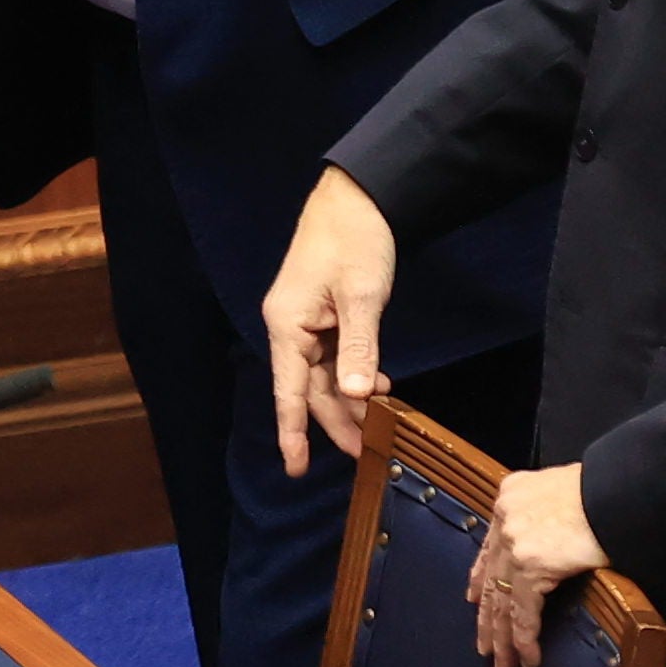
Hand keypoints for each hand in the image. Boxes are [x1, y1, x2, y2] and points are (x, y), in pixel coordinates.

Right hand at [263, 166, 400, 477]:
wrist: (356, 197)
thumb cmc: (354, 241)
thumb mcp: (362, 296)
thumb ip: (359, 348)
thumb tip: (356, 395)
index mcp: (287, 325)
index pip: (289, 391)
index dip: (293, 432)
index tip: (296, 469)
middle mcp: (290, 327)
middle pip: (309, 388)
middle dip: (334, 422)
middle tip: (362, 453)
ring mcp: (306, 320)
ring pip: (324, 374)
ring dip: (348, 399)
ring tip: (376, 425)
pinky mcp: (323, 313)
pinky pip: (334, 355)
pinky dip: (354, 373)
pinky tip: (378, 384)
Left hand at [469, 464, 608, 666]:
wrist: (613, 490)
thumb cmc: (599, 489)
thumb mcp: (559, 489)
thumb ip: (543, 512)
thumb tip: (550, 535)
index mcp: (509, 497)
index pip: (489, 546)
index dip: (480, 576)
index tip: (472, 598)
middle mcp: (505, 520)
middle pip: (491, 579)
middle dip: (487, 618)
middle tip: (484, 647)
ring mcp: (514, 544)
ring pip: (502, 601)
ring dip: (502, 638)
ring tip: (502, 666)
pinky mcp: (531, 568)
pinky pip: (524, 612)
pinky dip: (525, 639)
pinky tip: (527, 659)